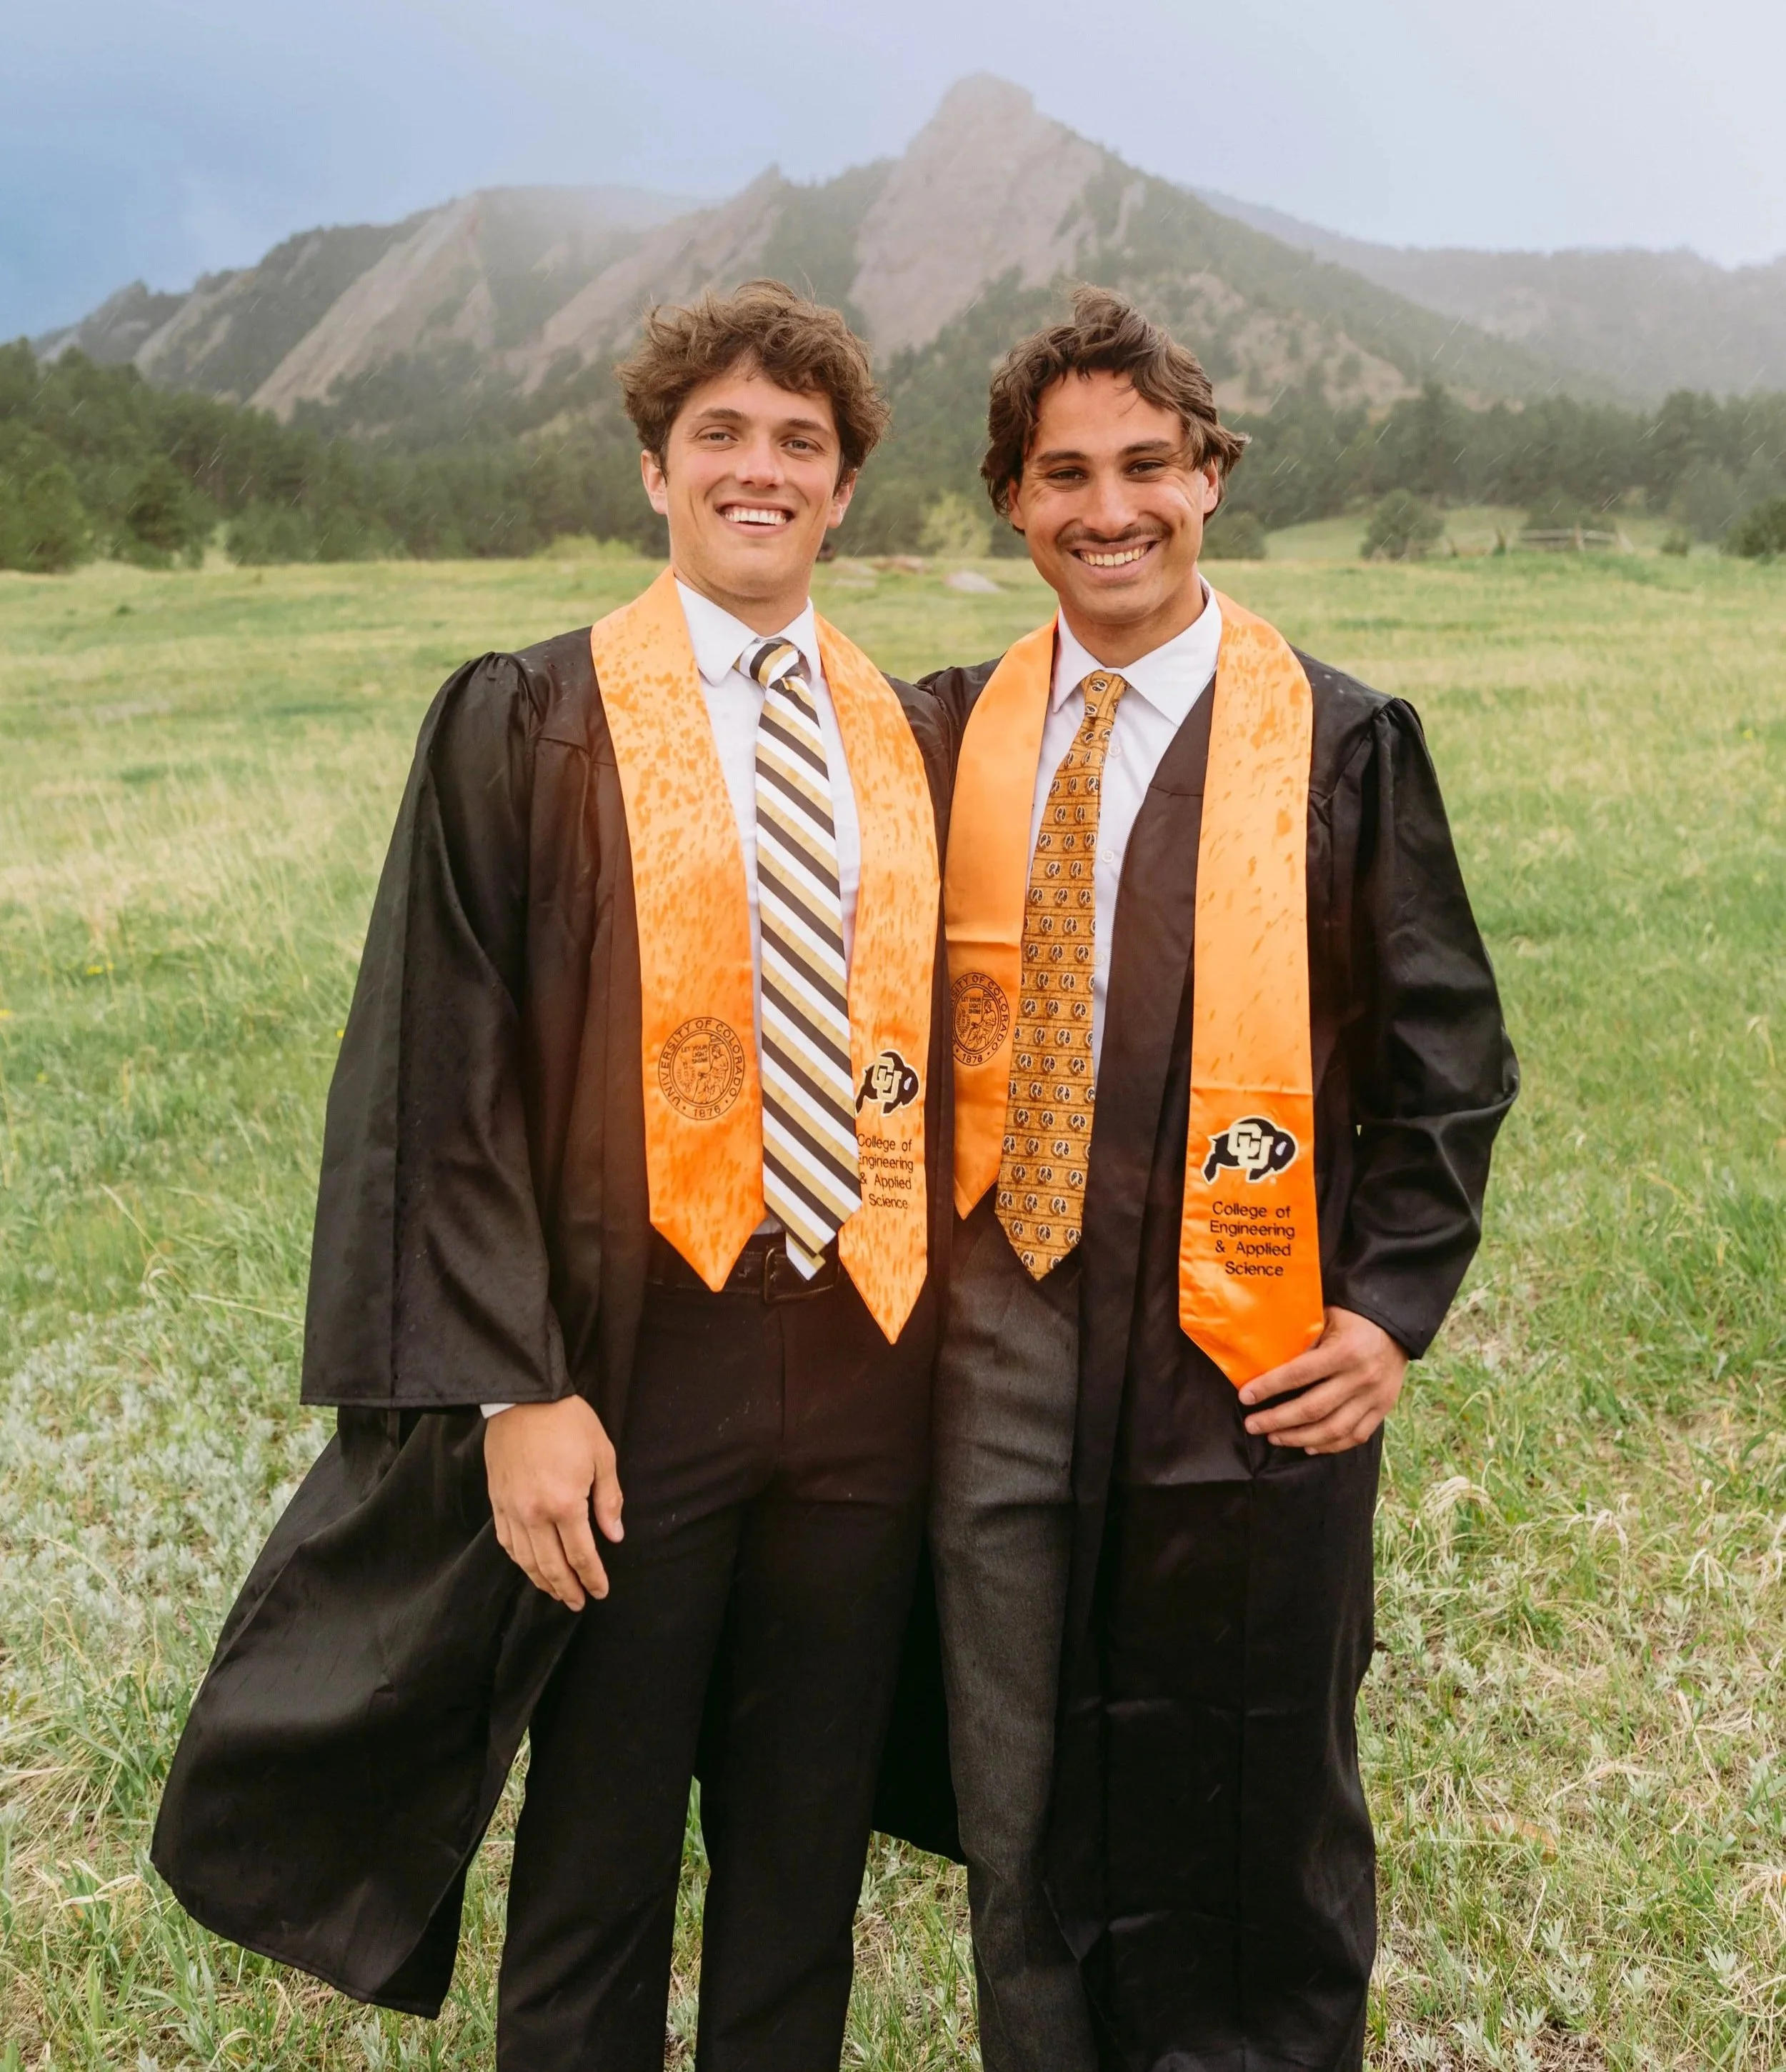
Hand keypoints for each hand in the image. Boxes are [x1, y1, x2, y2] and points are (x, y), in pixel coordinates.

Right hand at [484, 1396, 623, 1608]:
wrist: (523, 1397)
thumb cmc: (568, 1422)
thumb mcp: (602, 1454)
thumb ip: (609, 1499)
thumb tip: (614, 1535)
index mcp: (564, 1503)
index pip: (581, 1555)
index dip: (592, 1577)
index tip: (601, 1592)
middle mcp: (535, 1514)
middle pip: (552, 1566)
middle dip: (568, 1589)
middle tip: (579, 1602)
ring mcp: (512, 1509)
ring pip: (526, 1560)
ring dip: (543, 1582)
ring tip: (557, 1593)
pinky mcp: (497, 1501)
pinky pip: (507, 1542)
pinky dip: (520, 1561)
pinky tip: (530, 1567)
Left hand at [1237, 1306, 1407, 1454]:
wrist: (1396, 1325)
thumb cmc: (1353, 1318)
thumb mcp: (1326, 1317)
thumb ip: (1303, 1339)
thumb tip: (1265, 1359)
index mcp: (1344, 1351)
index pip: (1298, 1375)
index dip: (1269, 1388)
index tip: (1246, 1397)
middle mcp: (1360, 1377)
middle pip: (1312, 1409)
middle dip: (1277, 1420)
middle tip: (1253, 1425)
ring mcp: (1374, 1397)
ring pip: (1333, 1429)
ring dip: (1299, 1437)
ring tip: (1274, 1437)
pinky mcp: (1383, 1408)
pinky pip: (1355, 1436)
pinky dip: (1330, 1445)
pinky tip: (1308, 1445)